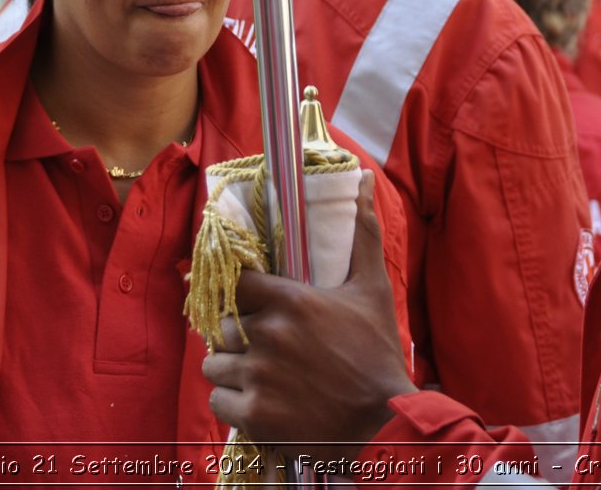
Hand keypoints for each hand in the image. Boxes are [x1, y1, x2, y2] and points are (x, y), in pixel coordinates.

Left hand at [204, 171, 415, 461]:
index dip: (241, 293)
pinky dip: (233, 403)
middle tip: (262, 345)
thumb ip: (363, 233)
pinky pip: (219, 401)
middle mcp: (268, 334)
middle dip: (238, 334)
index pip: (237, 283)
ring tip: (258, 375)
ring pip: (215, 364)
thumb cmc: (378, 353)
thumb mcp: (373, 289)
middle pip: (223, 325)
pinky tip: (258, 402)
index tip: (249, 302)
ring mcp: (259, 376)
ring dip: (231, 369)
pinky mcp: (254, 415)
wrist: (384, 422)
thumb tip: (363, 178)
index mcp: (291, 300)